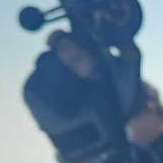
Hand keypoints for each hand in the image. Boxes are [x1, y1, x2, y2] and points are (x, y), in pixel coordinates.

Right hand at [23, 34, 142, 162]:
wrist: (96, 135)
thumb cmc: (111, 103)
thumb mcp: (127, 80)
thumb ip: (130, 58)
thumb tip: (128, 40)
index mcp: (81, 47)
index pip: (74, 27)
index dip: (80, 29)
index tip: (92, 36)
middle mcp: (59, 55)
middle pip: (58, 39)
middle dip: (75, 54)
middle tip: (93, 71)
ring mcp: (44, 71)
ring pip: (49, 63)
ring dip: (70, 84)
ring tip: (83, 102)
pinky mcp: (32, 89)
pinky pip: (40, 85)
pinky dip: (58, 99)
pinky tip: (69, 110)